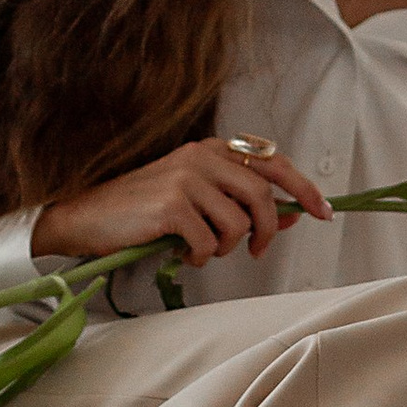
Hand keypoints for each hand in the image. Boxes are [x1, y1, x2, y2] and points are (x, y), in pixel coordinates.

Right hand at [36, 139, 333, 267]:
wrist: (84, 216)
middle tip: (256, 251)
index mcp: (211, 149)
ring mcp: (186, 180)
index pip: (273, 163)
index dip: (303, 188)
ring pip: (238, 223)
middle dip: (267, 230)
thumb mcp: (193, 195)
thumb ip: (237, 200)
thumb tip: (288, 215)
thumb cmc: (140, 209)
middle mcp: (201, 158)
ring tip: (202, 250)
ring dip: (226, 247)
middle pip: (262, 195)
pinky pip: (209, 242)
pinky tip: (182, 253)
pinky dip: (200, 257)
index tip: (322, 212)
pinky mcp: (171, 207)